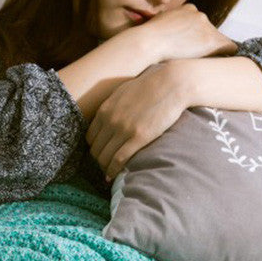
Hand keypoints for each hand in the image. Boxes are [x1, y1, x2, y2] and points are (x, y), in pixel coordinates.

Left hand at [86, 63, 187, 181]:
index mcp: (105, 109)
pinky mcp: (138, 137)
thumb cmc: (150, 86)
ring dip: (105, 169)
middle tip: (105, 169)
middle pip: (95, 150)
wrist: (171, 83)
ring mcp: (123, 129)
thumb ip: (113, 107)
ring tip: (109, 175)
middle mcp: (110, 120)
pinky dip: (113, 171)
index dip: (94, 149)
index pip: (90, 137)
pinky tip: (113, 177)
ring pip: (104, 157)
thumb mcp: (123, 92)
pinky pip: (119, 160)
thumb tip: (108, 118)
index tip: (101, 155)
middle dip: (98, 162)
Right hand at [138, 4, 237, 62]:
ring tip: (212, 69)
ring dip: (215, 54)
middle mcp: (199, 15)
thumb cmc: (148, 42)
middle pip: (211, 33)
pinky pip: (230, 48)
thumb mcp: (159, 29)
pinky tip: (224, 68)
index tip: (197, 51)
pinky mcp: (212, 40)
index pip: (200, 25)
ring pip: (220, 42)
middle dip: (207, 47)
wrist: (150, 43)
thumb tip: (171, 43)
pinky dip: (228, 57)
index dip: (199, 40)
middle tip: (204, 63)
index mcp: (187, 10)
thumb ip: (170, 32)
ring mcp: (207, 26)